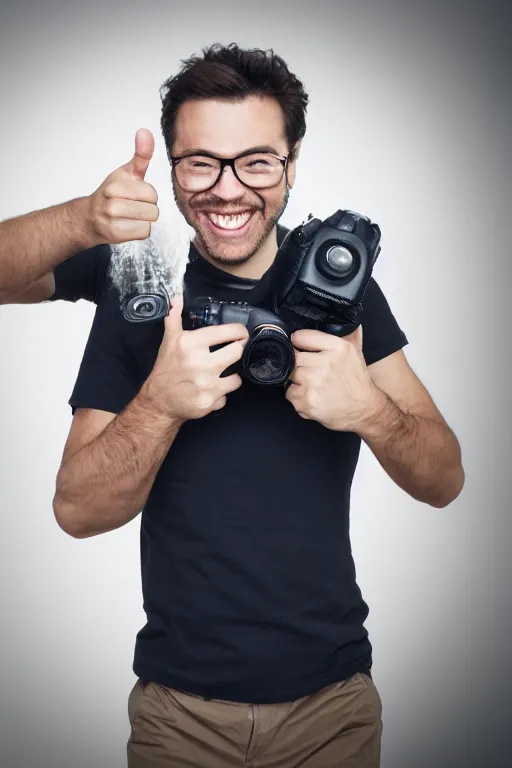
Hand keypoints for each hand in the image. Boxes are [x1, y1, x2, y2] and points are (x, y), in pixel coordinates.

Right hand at [86, 128, 158, 245]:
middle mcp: (112, 200)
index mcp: (117, 183)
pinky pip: (144, 232)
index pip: (152, 193)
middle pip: (153, 209)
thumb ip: (141, 155)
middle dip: (146, 208)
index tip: (133, 194)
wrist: (89, 218)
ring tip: (129, 216)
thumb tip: (145, 132)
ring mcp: (112, 218)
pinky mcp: (115, 234)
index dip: (147, 195)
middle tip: (131, 206)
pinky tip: (127, 225)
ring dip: (143, 220)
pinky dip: (139, 231)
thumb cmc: (112, 194)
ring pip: (149, 221)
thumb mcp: (126, 172)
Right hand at [142, 296, 248, 421]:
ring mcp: (207, 385)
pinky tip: (210, 390)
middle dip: (234, 352)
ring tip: (219, 374)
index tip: (241, 334)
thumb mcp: (168, 340)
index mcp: (192, 344)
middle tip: (229, 353)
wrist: (158, 401)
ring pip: (237, 377)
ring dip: (230, 377)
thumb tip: (176, 298)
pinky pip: (226, 396)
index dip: (239, 332)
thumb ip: (174, 317)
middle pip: (238, 352)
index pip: (230, 332)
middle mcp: (201, 363)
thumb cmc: (166, 368)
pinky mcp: (210, 402)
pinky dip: (220, 394)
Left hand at [285, 326, 380, 432]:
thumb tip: (340, 317)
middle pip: (294, 357)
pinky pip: (290, 394)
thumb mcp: (355, 352)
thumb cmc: (357, 381)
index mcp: (337, 348)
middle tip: (311, 371)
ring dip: (298, 381)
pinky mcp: (307, 401)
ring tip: (314, 385)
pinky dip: (298, 397)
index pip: (301, 336)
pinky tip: (312, 397)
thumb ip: (346, 333)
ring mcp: (314, 383)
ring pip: (290, 376)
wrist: (365, 410)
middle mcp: (325, 364)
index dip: (298, 342)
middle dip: (300, 365)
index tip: (300, 348)